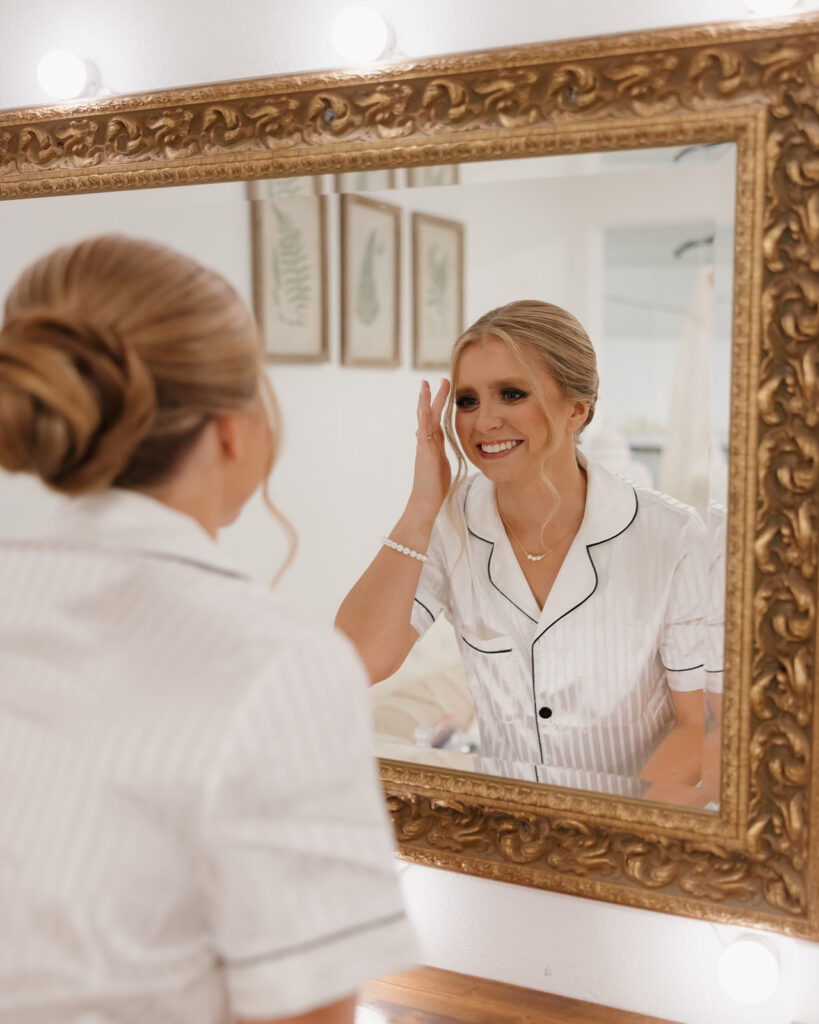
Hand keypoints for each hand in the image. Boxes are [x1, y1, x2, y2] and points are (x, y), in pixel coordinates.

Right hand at [409, 378, 451, 521]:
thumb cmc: (435, 486)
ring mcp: (423, 445)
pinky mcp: (424, 452)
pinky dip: (422, 419)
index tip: (447, 388)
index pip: (438, 418)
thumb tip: (446, 446)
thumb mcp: (442, 463)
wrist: (427, 501)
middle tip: (442, 378)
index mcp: (434, 443)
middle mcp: (427, 441)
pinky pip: (422, 432)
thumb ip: (442, 452)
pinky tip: (423, 407)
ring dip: (425, 401)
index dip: (442, 403)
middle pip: (431, 413)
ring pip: (424, 418)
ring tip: (425, 385)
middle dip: (436, 396)